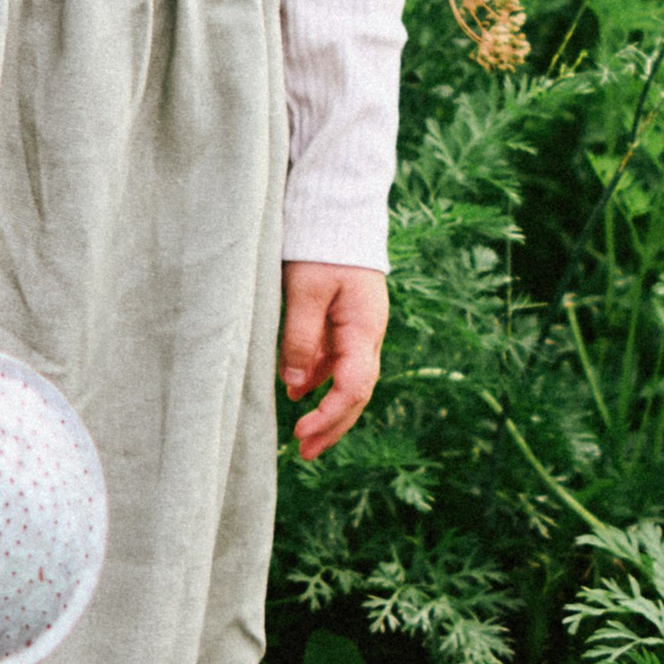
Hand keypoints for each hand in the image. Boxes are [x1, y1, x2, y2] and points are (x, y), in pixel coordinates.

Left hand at [280, 263, 389, 459]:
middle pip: (356, 393)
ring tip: (302, 435)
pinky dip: (320, 381)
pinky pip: (337, 361)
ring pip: (348, 380)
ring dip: (328, 409)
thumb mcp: (306, 291)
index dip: (329, 416)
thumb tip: (295, 386)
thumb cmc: (322, 247)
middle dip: (332, 425)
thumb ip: (301, 338)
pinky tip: (299, 391)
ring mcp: (359, 329)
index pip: (354, 387)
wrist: (339, 210)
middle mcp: (368, 334)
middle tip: (304, 453)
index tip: (300, 434)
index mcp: (364, 329)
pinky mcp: (347, 321)